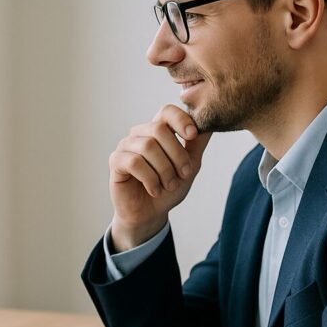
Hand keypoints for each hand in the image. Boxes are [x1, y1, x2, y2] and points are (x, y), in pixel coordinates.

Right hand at [108, 104, 211, 249]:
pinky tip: (154, 190)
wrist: (150, 214)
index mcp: (157, 131)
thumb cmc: (168, 188)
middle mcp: (140, 134)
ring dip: (164, 170)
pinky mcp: (116, 161)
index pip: (166, 112)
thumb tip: (211, 121)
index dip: (180, 120)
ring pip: (147, 146)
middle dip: (176, 154)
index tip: (192, 136)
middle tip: (184, 174)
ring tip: (169, 185)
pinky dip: (149, 179)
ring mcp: (125, 146)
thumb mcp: (189, 166)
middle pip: (159, 129)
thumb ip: (197, 144)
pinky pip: (134, 162)